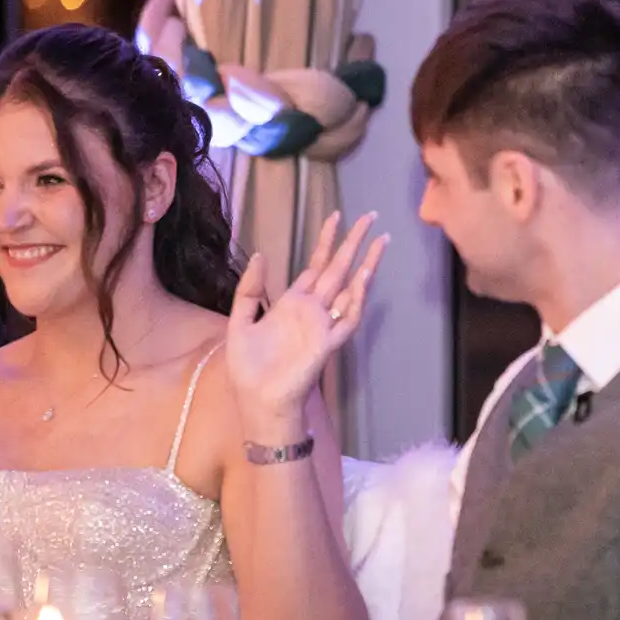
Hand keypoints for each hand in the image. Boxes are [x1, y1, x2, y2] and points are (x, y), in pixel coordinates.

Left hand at [226, 212, 386, 438]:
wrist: (258, 403)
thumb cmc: (248, 369)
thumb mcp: (240, 322)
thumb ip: (250, 290)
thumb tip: (261, 255)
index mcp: (291, 302)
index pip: (315, 264)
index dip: (326, 240)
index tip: (336, 216)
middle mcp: (312, 309)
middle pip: (338, 269)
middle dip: (353, 243)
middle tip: (370, 216)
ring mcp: (322, 325)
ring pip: (350, 289)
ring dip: (365, 266)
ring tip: (379, 242)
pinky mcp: (327, 344)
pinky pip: (347, 320)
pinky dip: (356, 300)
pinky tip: (363, 280)